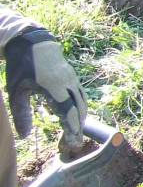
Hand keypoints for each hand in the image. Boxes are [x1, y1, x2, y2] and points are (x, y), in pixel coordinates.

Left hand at [4, 28, 86, 149]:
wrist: (33, 42)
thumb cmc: (22, 66)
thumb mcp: (16, 90)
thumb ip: (21, 113)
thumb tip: (24, 136)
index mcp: (53, 87)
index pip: (67, 111)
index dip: (71, 128)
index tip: (72, 142)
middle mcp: (68, 83)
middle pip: (78, 109)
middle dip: (78, 128)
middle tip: (75, 144)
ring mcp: (73, 79)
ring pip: (82, 103)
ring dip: (81, 119)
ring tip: (76, 134)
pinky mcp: (73, 77)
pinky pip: (81, 96)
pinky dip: (80, 108)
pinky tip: (76, 116)